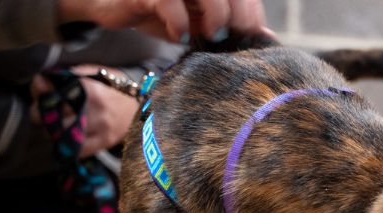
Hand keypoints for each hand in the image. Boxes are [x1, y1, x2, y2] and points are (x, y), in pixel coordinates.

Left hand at [31, 66, 138, 157]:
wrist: (141, 102)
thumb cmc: (109, 86)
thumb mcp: (87, 73)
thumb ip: (60, 77)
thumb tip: (38, 81)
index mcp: (87, 86)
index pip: (50, 96)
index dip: (39, 98)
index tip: (40, 98)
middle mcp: (94, 106)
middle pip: (52, 118)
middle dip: (42, 117)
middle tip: (44, 115)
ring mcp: (101, 125)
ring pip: (62, 135)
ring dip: (53, 133)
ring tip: (56, 127)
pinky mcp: (106, 140)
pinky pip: (79, 150)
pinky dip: (70, 146)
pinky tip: (70, 139)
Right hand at [56, 0, 271, 42]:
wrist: (114, 6)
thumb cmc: (164, 14)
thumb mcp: (200, 23)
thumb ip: (230, 26)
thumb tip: (268, 38)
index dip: (251, 14)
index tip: (251, 38)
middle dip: (238, 16)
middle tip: (230, 39)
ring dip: (215, 14)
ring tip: (210, 36)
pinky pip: (167, 1)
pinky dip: (178, 20)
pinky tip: (179, 35)